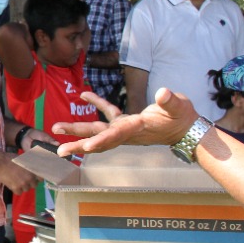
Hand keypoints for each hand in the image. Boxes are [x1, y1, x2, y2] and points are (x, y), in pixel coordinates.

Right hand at [0, 158, 35, 195]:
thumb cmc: (11, 158)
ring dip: (23, 186)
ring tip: (16, 180)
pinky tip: (12, 183)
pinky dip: (16, 190)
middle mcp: (30, 177)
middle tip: (23, 178)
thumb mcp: (24, 158)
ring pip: (26, 189)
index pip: (41, 178)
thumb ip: (32, 164)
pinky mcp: (16, 188)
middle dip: (30, 183)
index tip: (34, 178)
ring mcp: (23, 183)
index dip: (38, 178)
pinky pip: (19, 193)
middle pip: (34, 185)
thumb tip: (38, 166)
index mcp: (33, 170)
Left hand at [54, 88, 196, 158]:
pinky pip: (108, 114)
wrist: (186, 128)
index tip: (86, 147)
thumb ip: (171, 101)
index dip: (101, 141)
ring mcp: (125, 128)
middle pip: (98, 138)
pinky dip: (96, 104)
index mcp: (137, 128)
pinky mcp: (127, 122)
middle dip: (78, 143)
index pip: (116, 136)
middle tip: (58, 150)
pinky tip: (84, 95)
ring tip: (56, 127)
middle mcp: (127, 132)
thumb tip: (164, 92)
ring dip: (77, 129)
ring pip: (98, 129)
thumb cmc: (183, 117)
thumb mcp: (179, 107)